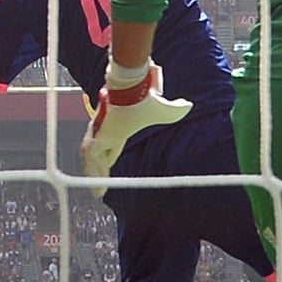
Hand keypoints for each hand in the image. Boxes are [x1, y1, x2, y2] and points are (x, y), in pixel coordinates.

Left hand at [80, 64, 191, 191]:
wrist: (134, 91)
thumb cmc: (147, 100)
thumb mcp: (166, 110)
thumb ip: (177, 108)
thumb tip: (188, 105)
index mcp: (118, 127)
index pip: (111, 146)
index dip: (108, 157)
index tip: (107, 165)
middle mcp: (105, 131)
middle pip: (98, 155)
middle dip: (97, 169)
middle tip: (97, 184)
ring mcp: (99, 134)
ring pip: (92, 160)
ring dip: (95, 175)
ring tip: (98, 191)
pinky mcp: (97, 138)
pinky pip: (92, 161)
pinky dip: (94, 173)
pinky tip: (97, 186)